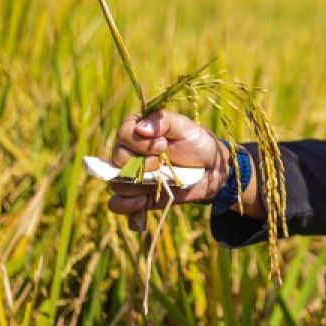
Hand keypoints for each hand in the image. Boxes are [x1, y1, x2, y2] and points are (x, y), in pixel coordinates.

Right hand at [106, 109, 231, 230]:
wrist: (211, 169)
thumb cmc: (196, 142)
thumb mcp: (184, 126)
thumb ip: (163, 120)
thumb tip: (140, 128)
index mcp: (138, 131)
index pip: (123, 134)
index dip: (140, 142)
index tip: (163, 145)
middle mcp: (130, 152)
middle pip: (118, 158)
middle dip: (141, 163)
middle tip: (162, 162)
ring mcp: (132, 176)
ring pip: (115, 182)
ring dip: (136, 183)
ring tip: (157, 181)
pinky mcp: (137, 196)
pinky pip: (117, 204)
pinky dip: (125, 205)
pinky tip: (142, 201)